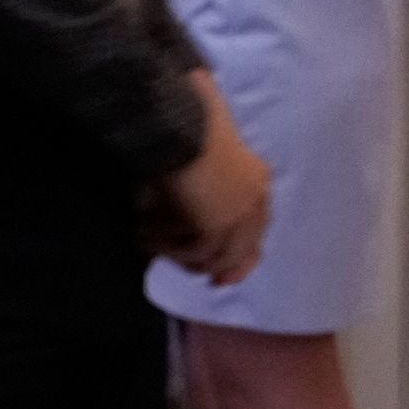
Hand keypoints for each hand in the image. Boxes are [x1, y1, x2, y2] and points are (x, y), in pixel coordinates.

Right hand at [146, 76, 270, 286]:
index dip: (244, 253)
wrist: (180, 126)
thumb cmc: (186, 127)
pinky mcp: (217, 226)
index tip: (227, 271)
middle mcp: (255, 201)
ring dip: (186, 255)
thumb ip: (204, 179)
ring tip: (156, 245)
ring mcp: (238, 216)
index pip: (258, 227)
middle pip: (244, 248)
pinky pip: (195, 253)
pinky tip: (150, 239)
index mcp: (257, 180)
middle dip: (226, 268)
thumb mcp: (203, 155)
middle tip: (212, 282)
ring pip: (217, 255)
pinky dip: (172, 250)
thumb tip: (184, 207)